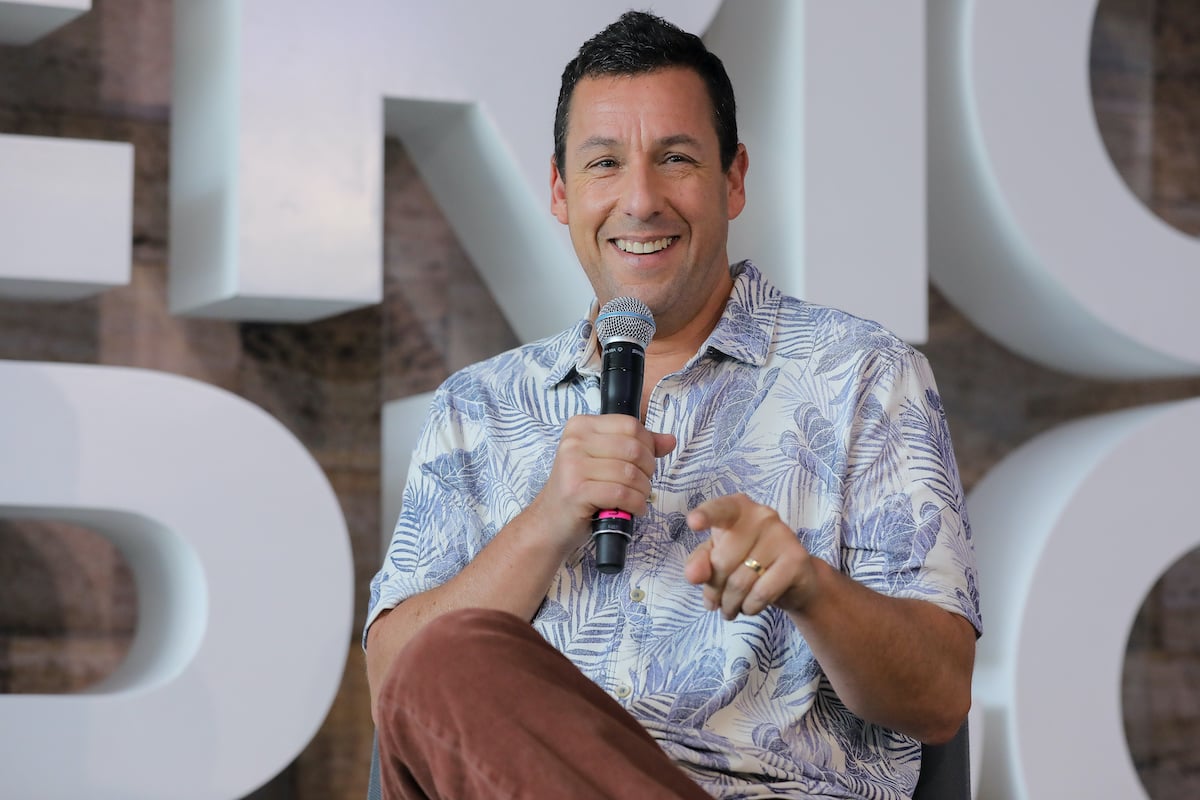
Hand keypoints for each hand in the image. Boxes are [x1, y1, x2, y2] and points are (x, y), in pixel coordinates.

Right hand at [529, 414, 675, 557]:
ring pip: (630, 473)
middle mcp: (574, 441)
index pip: (630, 425)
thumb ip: (638, 446)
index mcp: (581, 426)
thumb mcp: (606, 460)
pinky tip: (633, 510)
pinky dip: (635, 505)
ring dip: (643, 491)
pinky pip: (622, 494)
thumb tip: (670, 440)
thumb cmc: (581, 489)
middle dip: (647, 471)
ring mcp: (573, 466)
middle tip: (641, 485)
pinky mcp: (577, 491)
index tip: (644, 463)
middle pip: (634, 449)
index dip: (648, 445)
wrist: (551, 522)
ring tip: (637, 499)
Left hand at [683, 493, 819, 619]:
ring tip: (730, 609)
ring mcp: (782, 535)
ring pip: (741, 581)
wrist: (795, 579)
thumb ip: (700, 562)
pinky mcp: (796, 559)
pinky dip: (750, 607)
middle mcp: (762, 515)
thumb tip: (693, 575)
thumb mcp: (717, 558)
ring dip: (730, 604)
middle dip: (714, 590)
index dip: (706, 515)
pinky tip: (750, 607)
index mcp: (738, 508)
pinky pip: (761, 593)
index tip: (693, 522)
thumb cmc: (747, 561)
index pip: (720, 509)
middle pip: (723, 561)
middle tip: (714, 604)